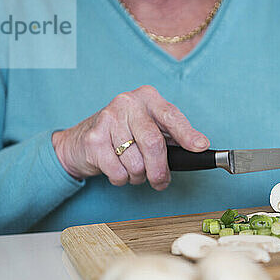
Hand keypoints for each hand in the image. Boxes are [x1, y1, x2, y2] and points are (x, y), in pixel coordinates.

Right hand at [52, 85, 209, 190]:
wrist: (80, 141)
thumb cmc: (124, 135)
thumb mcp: (151, 127)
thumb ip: (174, 136)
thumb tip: (200, 147)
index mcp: (148, 98)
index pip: (171, 117)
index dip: (187, 134)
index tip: (200, 146)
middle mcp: (128, 103)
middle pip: (153, 143)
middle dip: (160, 170)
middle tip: (160, 181)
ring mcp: (108, 118)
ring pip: (136, 162)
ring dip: (138, 176)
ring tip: (133, 169)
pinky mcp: (93, 139)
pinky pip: (118, 172)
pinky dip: (122, 179)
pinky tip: (118, 169)